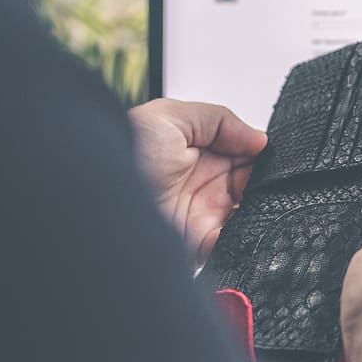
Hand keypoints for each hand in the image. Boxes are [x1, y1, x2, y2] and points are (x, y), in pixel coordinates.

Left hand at [129, 98, 266, 265]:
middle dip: (264, 182)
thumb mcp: (171, 117)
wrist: (92, 200)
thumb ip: (220, 121)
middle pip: (252, 185)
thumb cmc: (123, 154)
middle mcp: (202, 184)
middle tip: (263, 178)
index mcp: (198, 152)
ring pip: (249, 214)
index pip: (244, 153)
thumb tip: (259, 138)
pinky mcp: (200, 244)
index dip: (260, 153)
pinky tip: (242, 221)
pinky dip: (245, 235)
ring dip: (258, 207)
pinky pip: (233, 243)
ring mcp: (203, 215)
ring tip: (254, 198)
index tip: (268, 153)